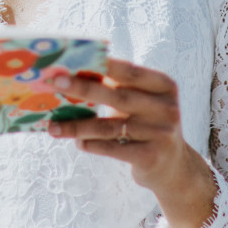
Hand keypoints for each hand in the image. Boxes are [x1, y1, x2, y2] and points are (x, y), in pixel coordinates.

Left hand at [47, 58, 216, 227]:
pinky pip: (112, 148)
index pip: (130, 72)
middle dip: (83, 89)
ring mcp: (161, 133)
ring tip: (53, 126)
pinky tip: (77, 142)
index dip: (103, 65)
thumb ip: (119, 88)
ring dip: (77, 126)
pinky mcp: (150, 156)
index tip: (74, 60)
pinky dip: (91, 144)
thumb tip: (75, 75)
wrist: (173, 166)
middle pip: (118, 96)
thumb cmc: (147, 125)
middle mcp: (166, 108)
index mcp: (164, 86)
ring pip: (109, 127)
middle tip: (55, 83)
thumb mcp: (141, 102)